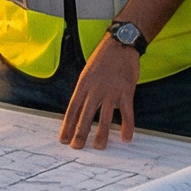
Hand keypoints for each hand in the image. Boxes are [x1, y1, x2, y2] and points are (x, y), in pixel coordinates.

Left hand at [61, 34, 140, 148]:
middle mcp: (95, 89)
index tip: (63, 138)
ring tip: (98, 147)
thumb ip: (85, 92)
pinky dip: (127, 126)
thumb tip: (80, 111)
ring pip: (105, 116)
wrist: (120, 44)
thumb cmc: (103, 59)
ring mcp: (111, 91)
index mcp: (83, 84)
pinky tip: (126, 137)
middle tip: (76, 147)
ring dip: (101, 133)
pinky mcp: (126, 91)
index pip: (72, 108)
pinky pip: (127, 112)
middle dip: (80, 132)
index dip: (67, 125)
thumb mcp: (87, 73)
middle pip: (85, 114)